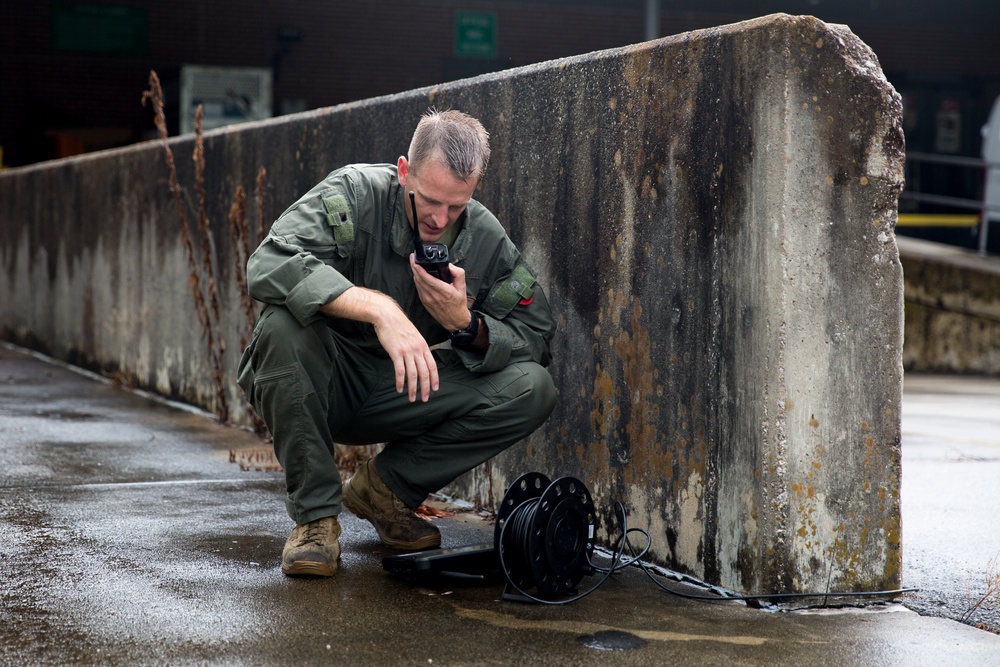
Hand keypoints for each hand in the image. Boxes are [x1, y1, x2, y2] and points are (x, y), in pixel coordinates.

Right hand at [319, 286, 437, 401]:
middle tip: (424, 399)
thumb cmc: (399, 325)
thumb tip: (419, 359)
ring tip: (412, 398)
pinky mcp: (396, 353)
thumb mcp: (414, 335)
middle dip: (426, 388)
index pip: (432, 365)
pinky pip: (400, 371)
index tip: (434, 389)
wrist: (387, 315)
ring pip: (413, 375)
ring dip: (413, 389)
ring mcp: (407, 351)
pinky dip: (400, 382)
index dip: (435, 378)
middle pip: (425, 373)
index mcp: (423, 345)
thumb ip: (418, 347)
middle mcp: (417, 349)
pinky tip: (399, 389)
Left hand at [410, 255, 470, 330]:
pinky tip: (417, 275)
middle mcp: (434, 296)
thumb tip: (450, 265)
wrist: (455, 321)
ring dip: (414, 273)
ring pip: (417, 283)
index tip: (415, 263)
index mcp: (444, 292)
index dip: (420, 270)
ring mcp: (427, 300)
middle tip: (412, 258)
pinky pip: (418, 288)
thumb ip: (458, 274)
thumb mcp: (462, 288)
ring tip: (413, 263)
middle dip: (414, 267)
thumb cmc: (458, 305)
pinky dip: (417, 280)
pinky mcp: (424, 302)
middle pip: (420, 279)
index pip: (429, 280)